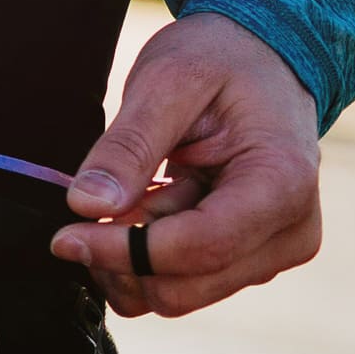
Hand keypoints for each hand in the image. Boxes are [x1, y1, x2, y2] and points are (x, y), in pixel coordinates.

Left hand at [57, 12, 320, 316]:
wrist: (263, 59)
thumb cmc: (221, 60)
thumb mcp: (168, 80)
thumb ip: (129, 144)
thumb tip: (87, 205)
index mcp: (283, 184)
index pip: (198, 248)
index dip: (122, 251)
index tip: (64, 235)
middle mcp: (290, 232)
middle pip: (185, 287)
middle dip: (121, 255)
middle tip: (94, 200)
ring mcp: (273, 252)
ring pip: (178, 294)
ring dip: (132, 253)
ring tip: (135, 188)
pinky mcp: (251, 259)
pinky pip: (182, 283)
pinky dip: (146, 254)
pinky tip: (146, 204)